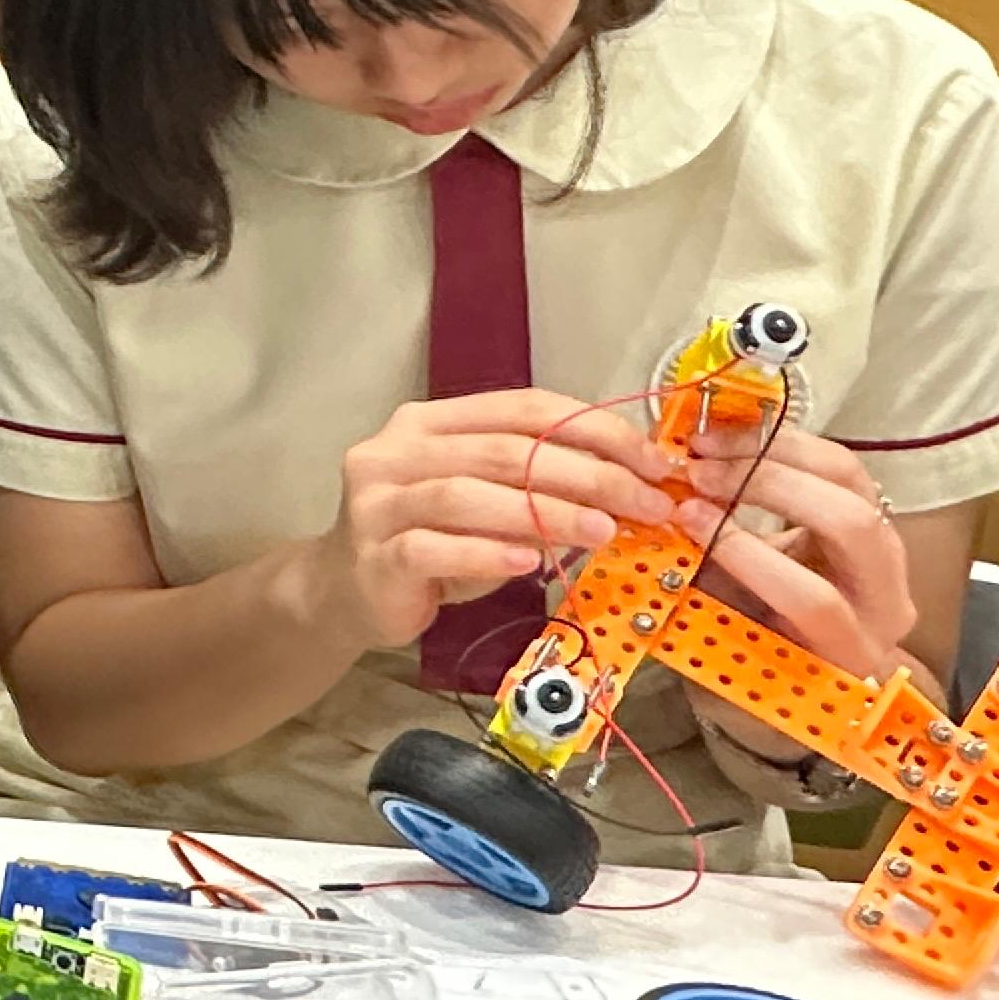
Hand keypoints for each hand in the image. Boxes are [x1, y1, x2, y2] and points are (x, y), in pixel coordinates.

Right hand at [311, 391, 663, 651]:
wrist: (346, 590)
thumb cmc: (430, 541)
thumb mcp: (487, 504)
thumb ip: (535, 488)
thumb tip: (626, 486)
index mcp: (428, 423)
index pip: (522, 409)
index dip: (595, 430)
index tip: (652, 462)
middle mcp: (396, 451)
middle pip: (505, 452)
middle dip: (588, 475)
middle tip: (646, 503)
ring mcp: (378, 502)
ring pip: (467, 495)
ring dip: (546, 513)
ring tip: (603, 532)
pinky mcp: (375, 554)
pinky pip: (434, 549)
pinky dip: (486, 554)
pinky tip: (528, 566)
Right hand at [623, 425, 915, 685]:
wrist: (825, 647)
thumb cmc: (770, 648)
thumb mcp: (733, 632)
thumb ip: (710, 584)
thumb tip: (669, 526)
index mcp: (852, 646)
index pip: (813, 598)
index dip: (747, 554)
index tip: (687, 516)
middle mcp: (886, 597)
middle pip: (847, 522)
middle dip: (767, 485)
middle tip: (699, 471)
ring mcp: (891, 549)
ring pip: (847, 478)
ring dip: (773, 450)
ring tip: (710, 445)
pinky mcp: (878, 511)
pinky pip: (839, 462)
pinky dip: (785, 442)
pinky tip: (738, 438)